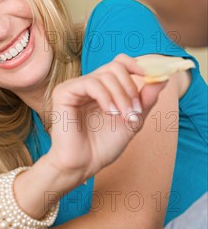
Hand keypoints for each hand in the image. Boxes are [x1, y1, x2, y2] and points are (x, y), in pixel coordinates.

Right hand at [45, 54, 167, 183]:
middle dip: (130, 88)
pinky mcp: (64, 92)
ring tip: (124, 116)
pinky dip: (106, 97)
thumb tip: (164, 77)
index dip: (136, 66)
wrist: (83, 165)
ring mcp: (74, 87)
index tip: (150, 78)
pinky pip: (90, 83)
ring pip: (106, 75)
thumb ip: (146, 99)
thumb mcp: (132, 120)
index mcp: (101, 88)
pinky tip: (110, 112)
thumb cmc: (103, 146)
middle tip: (135, 111)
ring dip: (121, 96)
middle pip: (115, 66)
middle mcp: (87, 84)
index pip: (119, 63)